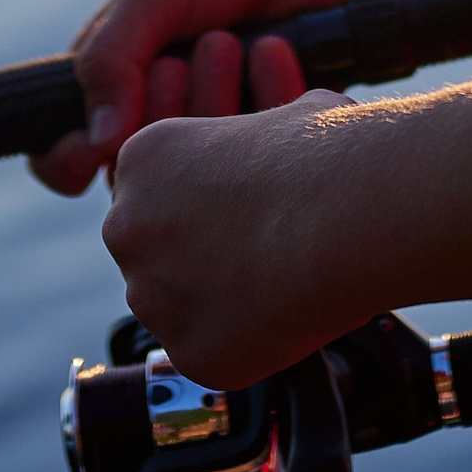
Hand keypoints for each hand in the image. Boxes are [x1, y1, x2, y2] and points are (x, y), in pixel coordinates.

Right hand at [24, 0, 471, 197]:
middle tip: (181, 65)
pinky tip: (275, 52)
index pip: (69, 148)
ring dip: (210, 105)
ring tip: (230, 39)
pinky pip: (259, 154)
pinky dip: (264, 104)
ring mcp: (222, 126)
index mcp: (118, 75)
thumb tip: (98, 141)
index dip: (69, 161)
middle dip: (157, 118)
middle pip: (136, 165)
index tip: (90, 158)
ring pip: (199, 168)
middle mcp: (165, 110)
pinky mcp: (273, 132)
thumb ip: (111, 57)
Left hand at [101, 92, 375, 385]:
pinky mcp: (186, 353)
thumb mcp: (284, 117)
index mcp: (142, 160)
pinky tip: (287, 316)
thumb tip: (285, 150)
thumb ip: (257, 141)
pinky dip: (248, 344)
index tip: (248, 209)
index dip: (207, 204)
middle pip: (155, 253)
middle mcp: (126, 227)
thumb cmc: (324, 155)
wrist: (345, 217)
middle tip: (261, 252)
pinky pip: (214, 353)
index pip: (157, 193)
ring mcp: (151, 296)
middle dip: (200, 257)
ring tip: (281, 283)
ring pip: (180, 309)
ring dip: (221, 303)